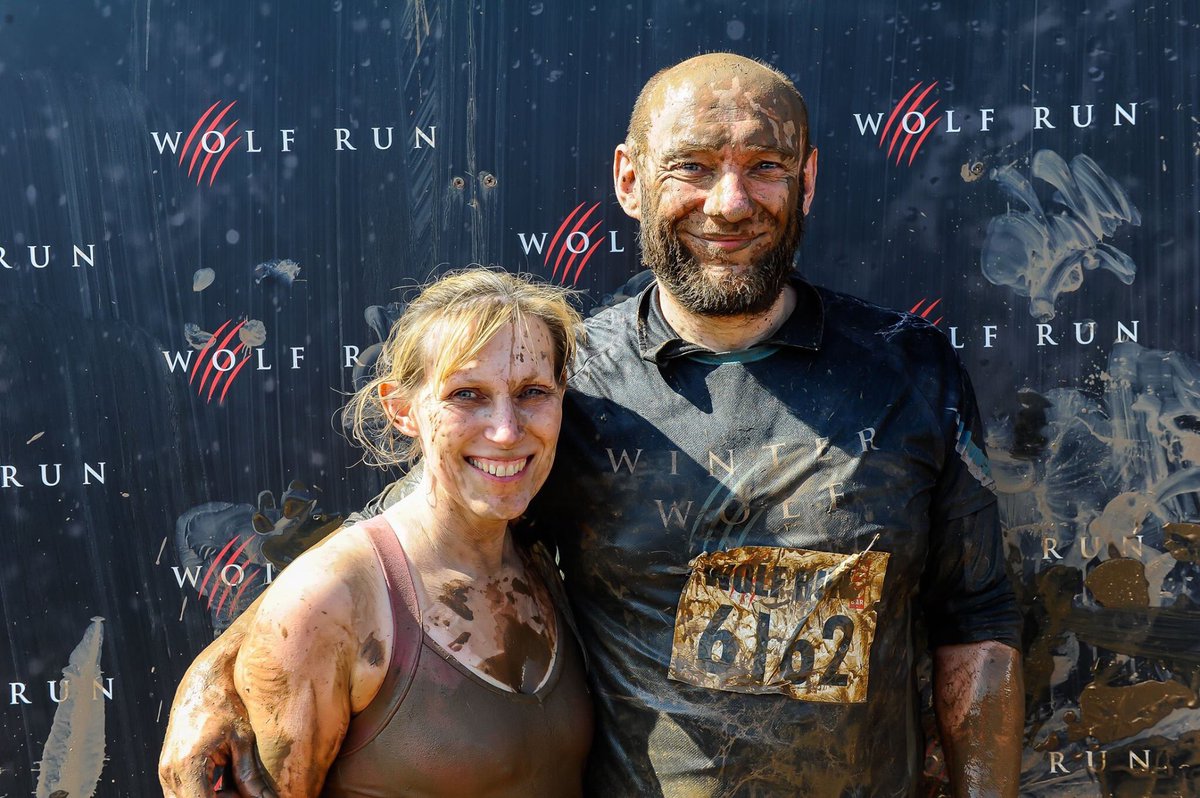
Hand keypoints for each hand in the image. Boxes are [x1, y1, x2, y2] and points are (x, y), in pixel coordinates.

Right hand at [159, 659, 276, 797]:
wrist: (204, 679)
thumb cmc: (226, 702)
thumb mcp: (243, 738)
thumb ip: (250, 775)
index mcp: (188, 763)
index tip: (244, 797)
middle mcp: (170, 769)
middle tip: (245, 792)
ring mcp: (166, 769)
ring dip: (213, 797)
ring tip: (240, 787)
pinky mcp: (168, 766)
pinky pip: (185, 790)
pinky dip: (206, 791)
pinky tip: (229, 782)